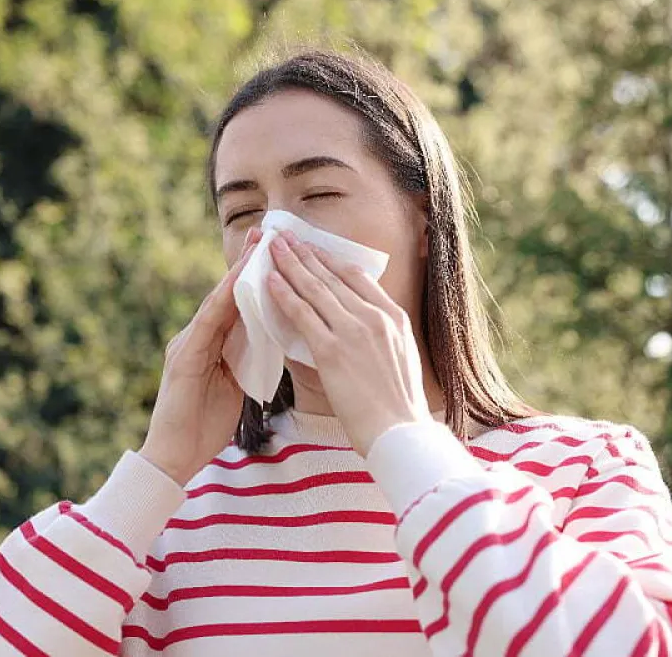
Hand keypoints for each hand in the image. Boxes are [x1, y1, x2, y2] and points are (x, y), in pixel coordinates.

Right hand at [140, 228, 261, 484]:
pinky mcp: (184, 358)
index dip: (256, 276)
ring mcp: (188, 344)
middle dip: (247, 263)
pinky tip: (238, 282)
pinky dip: (223, 300)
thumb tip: (273, 339)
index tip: (276, 251)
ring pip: (218, 302)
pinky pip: (208, 323)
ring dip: (238, 273)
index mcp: (212, 344)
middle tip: (267, 231)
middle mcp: (197, 337)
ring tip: (257, 246)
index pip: (237, 304)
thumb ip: (248, 358)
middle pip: (227, 294)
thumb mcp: (236, 384)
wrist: (175, 457)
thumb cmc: (206, 425)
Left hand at [266, 230, 431, 456]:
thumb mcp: (401, 358)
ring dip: (291, 265)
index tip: (314, 249)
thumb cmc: (398, 407)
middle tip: (285, 237)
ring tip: (273, 248)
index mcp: (394, 318)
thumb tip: (361, 327)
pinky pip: (303, 314)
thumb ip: (382, 336)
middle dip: (306, 254)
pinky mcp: (332, 351)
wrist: (400, 434)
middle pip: (333, 276)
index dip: (331, 260)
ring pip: (315, 289)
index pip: (357, 278)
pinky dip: (284, 295)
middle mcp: (375, 318)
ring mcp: (353, 332)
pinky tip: (270, 281)